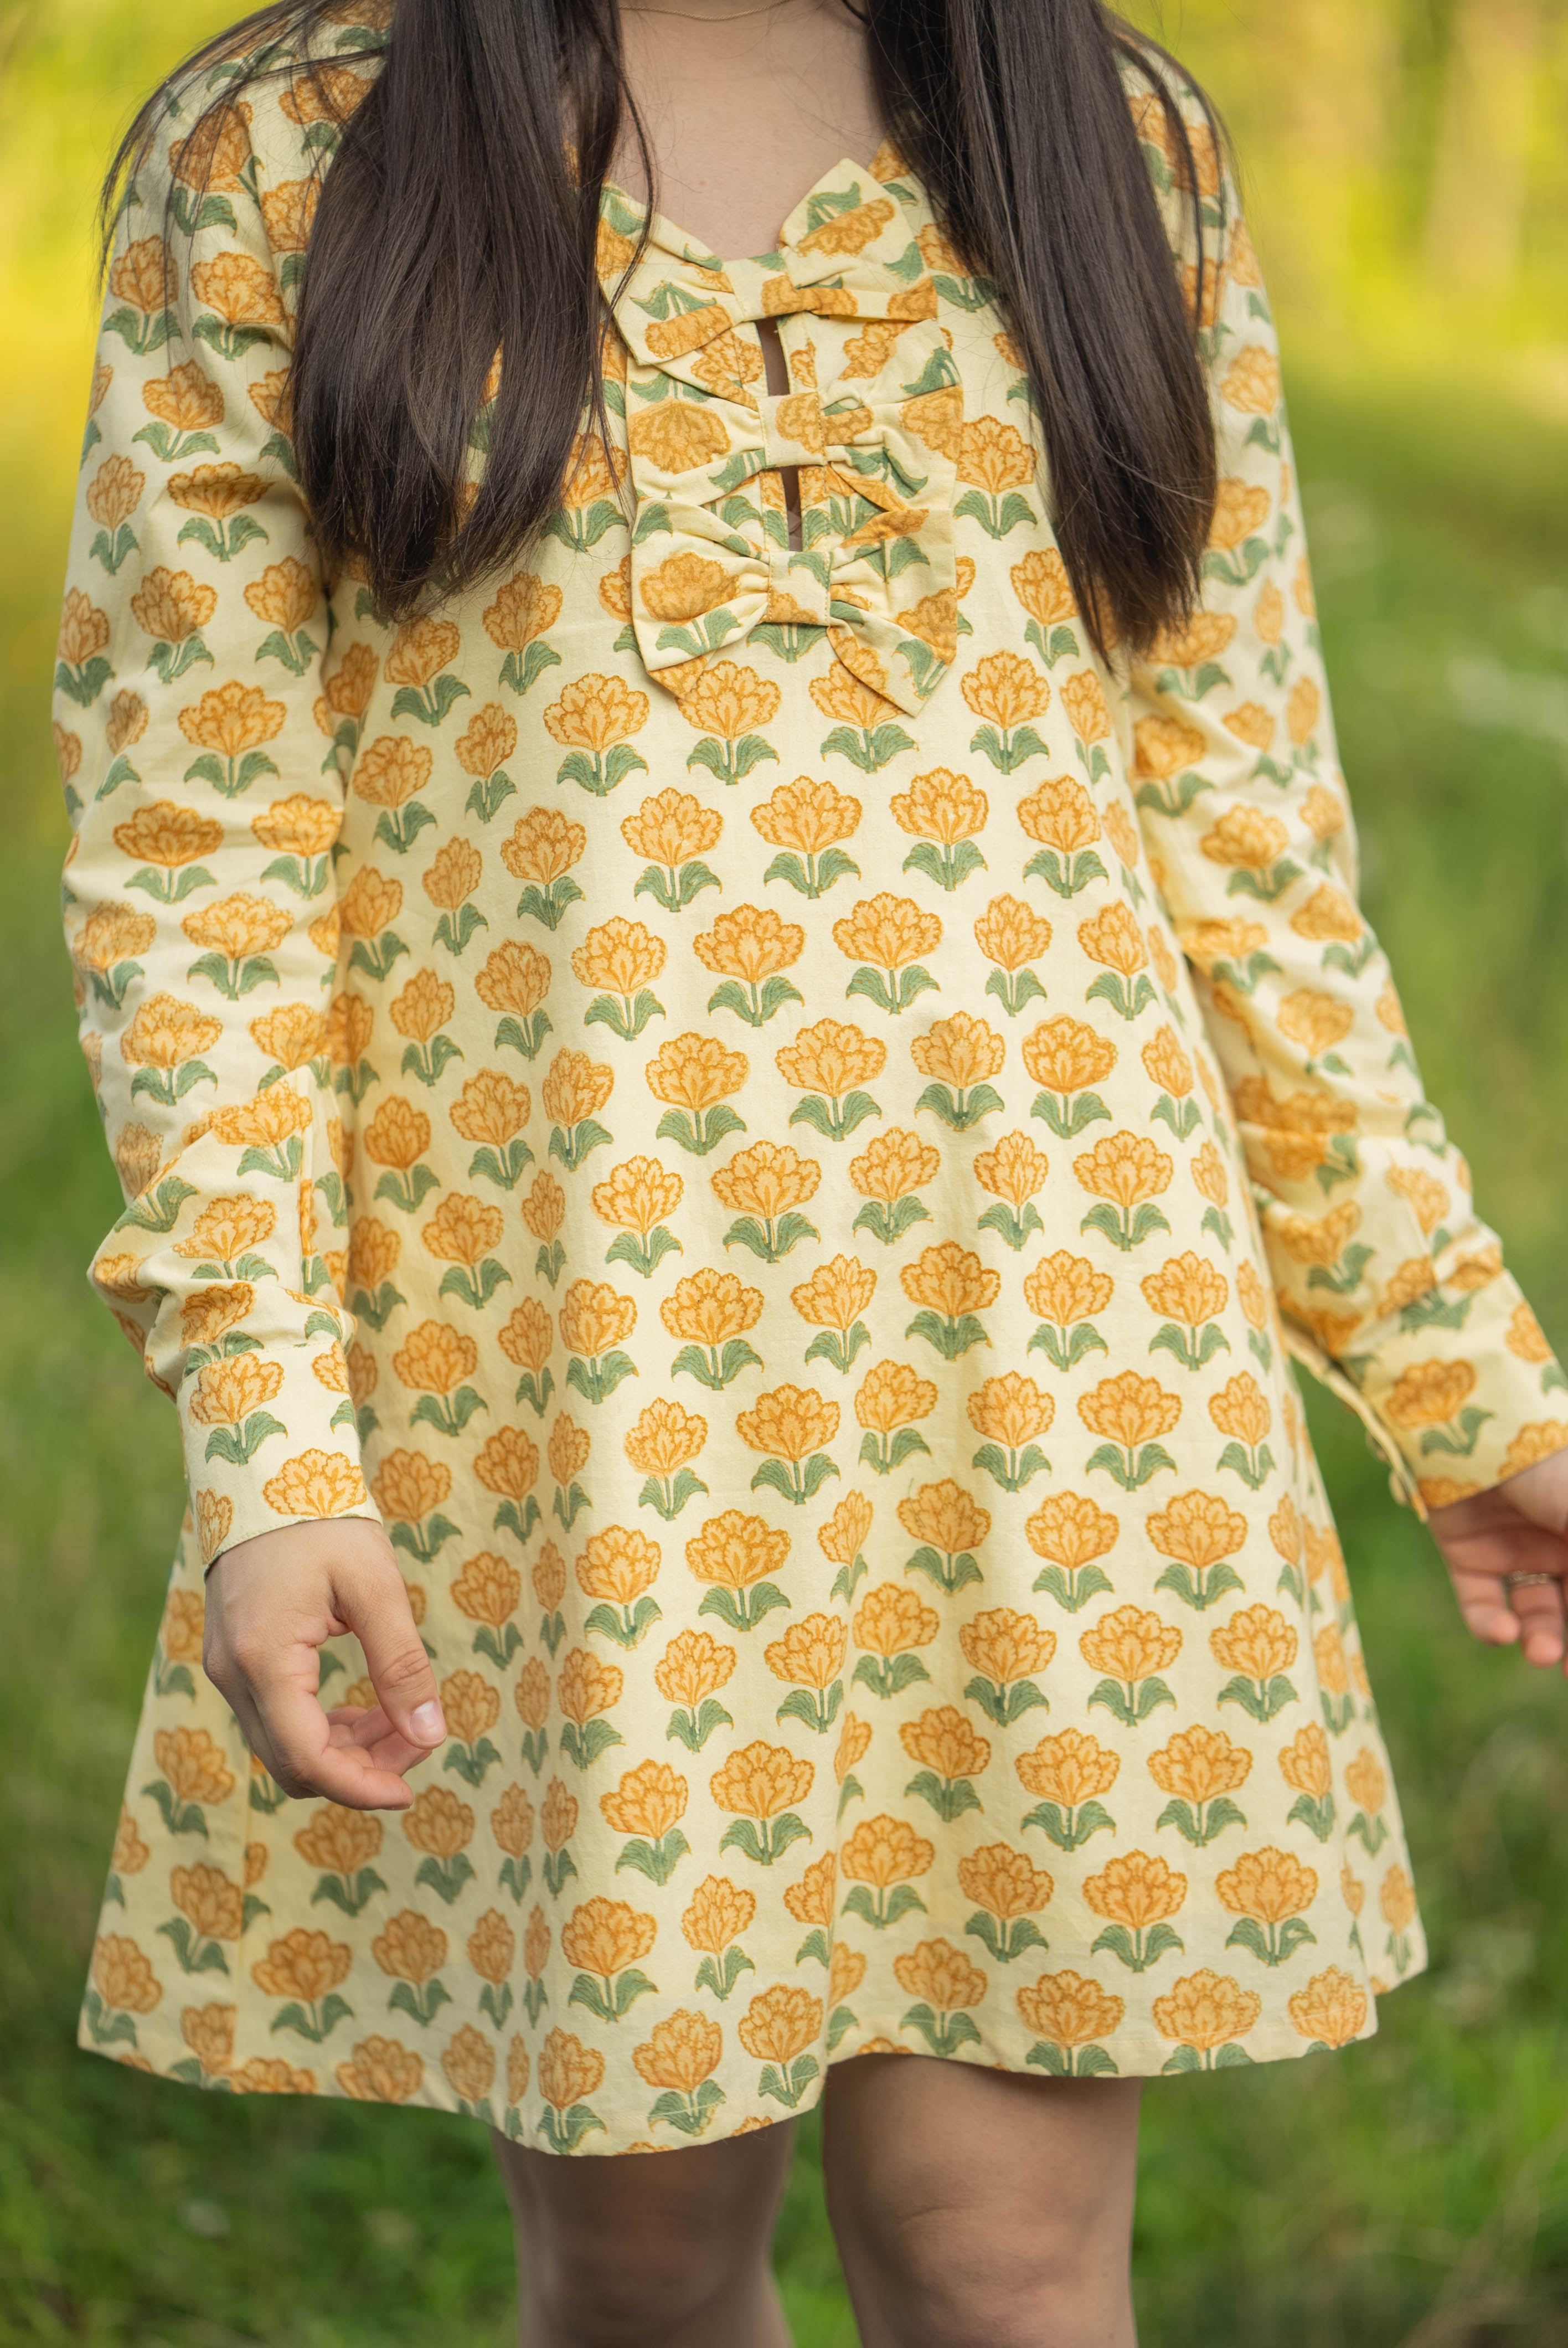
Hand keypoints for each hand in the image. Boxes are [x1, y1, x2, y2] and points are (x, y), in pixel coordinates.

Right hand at [203, 1517, 445, 1808]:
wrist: (266, 1476)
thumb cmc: (322, 1521)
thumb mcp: (375, 1586)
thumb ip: (402, 1664)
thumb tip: (430, 1736)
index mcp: (264, 1660)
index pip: (307, 1758)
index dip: (360, 1787)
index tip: (410, 1791)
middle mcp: (233, 1674)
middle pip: (293, 1763)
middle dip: (360, 1769)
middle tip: (418, 1743)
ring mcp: (228, 1669)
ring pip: (284, 1746)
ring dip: (344, 1750)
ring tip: (402, 1722)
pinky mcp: (235, 1659)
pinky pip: (277, 1719)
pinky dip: (323, 1727)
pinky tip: (367, 1710)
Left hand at [1427, 1447, 1567, 1673]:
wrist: (1469, 1430)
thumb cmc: (1546, 1466)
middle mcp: (1560, 1542)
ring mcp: (1515, 1548)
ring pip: (1537, 1613)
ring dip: (1543, 1640)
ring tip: (1542, 1654)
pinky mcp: (1468, 1554)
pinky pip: (1483, 1603)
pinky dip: (1491, 1624)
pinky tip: (1503, 1631)